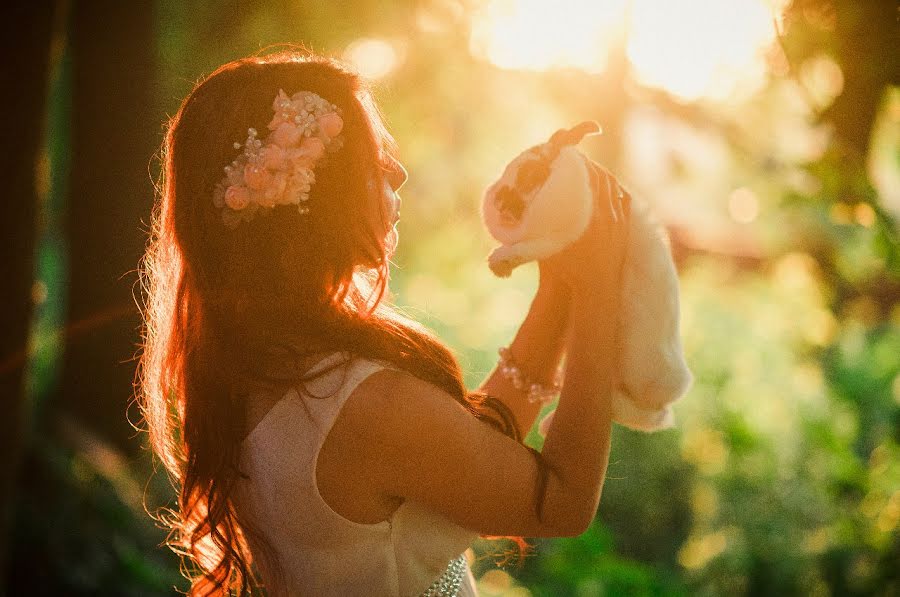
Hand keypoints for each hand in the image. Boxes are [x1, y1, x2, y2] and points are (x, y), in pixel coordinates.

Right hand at [538, 166, 630, 301]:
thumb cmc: (569, 270)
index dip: (581, 163)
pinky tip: (607, 187)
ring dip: (602, 175)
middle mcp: (607, 214)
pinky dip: (614, 189)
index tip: (568, 155)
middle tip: (575, 159)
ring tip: (588, 169)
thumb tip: (502, 243)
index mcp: (590, 215)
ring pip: (613, 187)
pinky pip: (622, 199)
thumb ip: (526, 244)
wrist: (598, 287)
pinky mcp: (623, 227)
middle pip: (602, 178)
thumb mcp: (545, 254)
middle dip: (590, 165)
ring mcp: (618, 220)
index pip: (590, 177)